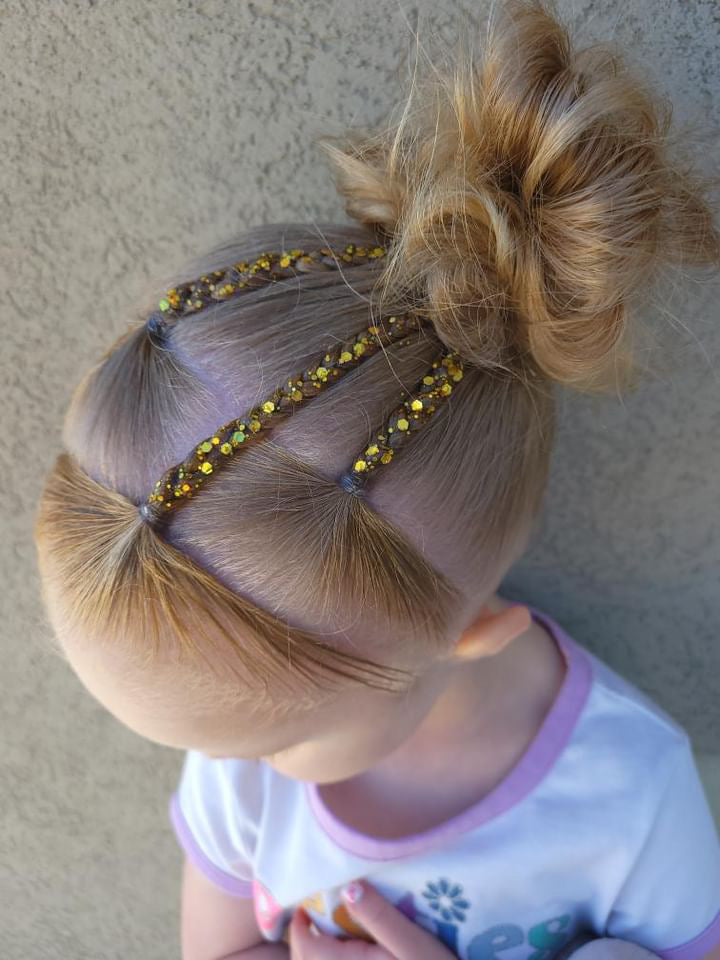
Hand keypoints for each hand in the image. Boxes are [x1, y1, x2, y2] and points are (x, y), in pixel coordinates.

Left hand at [289, 878, 455, 958]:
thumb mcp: (413, 943)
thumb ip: (380, 917)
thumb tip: (347, 889)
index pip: (307, 947)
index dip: (300, 925)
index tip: (306, 904)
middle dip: (304, 941)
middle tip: (314, 916)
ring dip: (315, 956)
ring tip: (328, 935)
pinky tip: (346, 956)